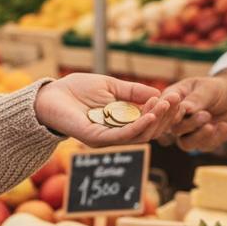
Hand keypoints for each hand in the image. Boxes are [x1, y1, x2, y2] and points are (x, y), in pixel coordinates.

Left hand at [34, 73, 178, 146]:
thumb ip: (132, 92)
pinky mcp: (96, 139)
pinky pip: (122, 136)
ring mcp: (107, 138)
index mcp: (121, 122)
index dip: (164, 110)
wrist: (49, 95)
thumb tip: (157, 94)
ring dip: (155, 120)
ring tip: (166, 105)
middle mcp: (116, 133)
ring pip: (139, 135)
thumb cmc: (76, 90)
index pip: (149, 121)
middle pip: (149, 130)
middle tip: (176, 101)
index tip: (176, 96)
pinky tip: (150, 116)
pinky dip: (138, 127)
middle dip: (165, 116)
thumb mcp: (110, 86)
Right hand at [163, 76, 226, 151]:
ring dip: (200, 135)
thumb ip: (196, 99)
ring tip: (212, 125)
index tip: (184, 111)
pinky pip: (204, 146)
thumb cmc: (214, 90)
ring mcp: (186, 133)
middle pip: (173, 129)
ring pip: (185, 143)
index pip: (161, 110)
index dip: (168, 114)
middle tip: (206, 114)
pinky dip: (216, 137)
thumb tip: (184, 108)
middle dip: (190, 124)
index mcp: (171, 100)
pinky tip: (225, 125)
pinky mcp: (200, 142)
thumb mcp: (207, 88)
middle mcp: (175, 119)